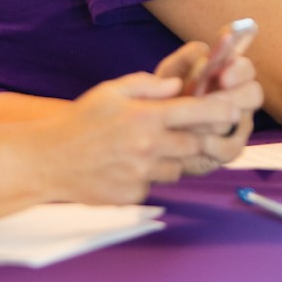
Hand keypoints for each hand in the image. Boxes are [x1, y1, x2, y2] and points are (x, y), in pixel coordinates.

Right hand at [41, 70, 236, 204]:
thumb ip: (148, 85)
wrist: (47, 161)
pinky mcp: (133, 195)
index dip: (221, 111)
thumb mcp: (111, 91)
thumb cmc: (79, 122)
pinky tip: (124, 167)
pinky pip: (153, 185)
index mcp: (146, 118)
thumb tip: (178, 86)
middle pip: (195, 145)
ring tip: (143, 149)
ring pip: (176, 168)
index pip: (198, 113)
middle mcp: (148, 147)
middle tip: (179, 132)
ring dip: (170, 159)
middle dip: (194, 138)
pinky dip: (147, 177)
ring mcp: (141, 174)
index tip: (234, 110)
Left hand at [155, 42, 261, 173]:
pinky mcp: (231, 149)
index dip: (238, 71)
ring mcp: (239, 125)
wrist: (154, 129)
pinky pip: (231, 148)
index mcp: (229, 74)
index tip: (222, 76)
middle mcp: (240, 98)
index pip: (246, 68)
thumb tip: (205, 56)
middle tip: (209, 101)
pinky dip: (213, 145)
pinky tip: (197, 144)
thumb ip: (187, 58)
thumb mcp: (171, 72)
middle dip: (234, 97)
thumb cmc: (166, 94)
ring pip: (240, 122)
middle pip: (254, 94)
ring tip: (192, 123)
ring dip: (214, 121)